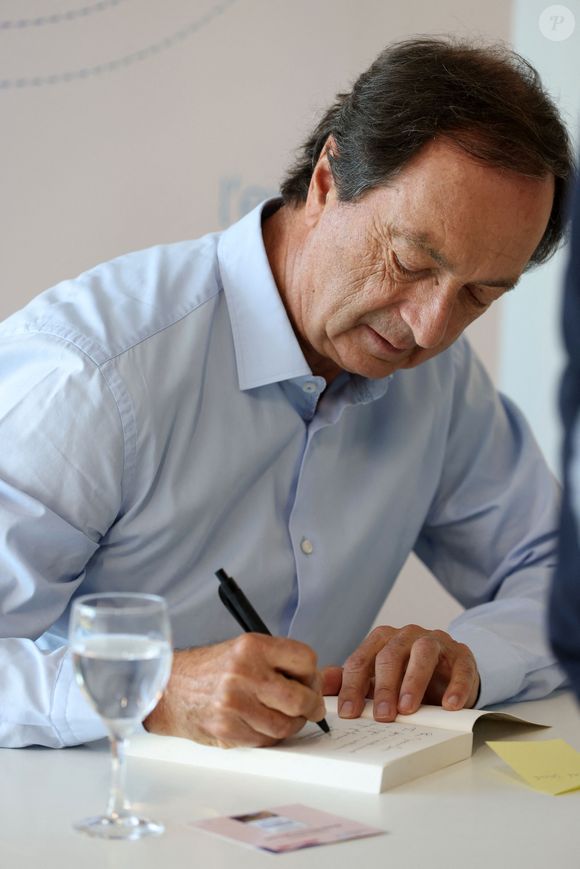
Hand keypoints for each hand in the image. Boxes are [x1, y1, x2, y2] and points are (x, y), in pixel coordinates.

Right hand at [143, 634, 325, 746]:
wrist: (171, 688)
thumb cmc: (211, 669)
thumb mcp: (243, 649)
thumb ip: (277, 661)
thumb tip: (316, 681)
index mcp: (252, 646)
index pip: (305, 660)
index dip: (312, 674)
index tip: (310, 681)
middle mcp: (244, 673)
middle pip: (300, 698)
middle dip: (311, 706)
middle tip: (312, 708)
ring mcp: (235, 704)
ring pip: (285, 725)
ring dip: (292, 725)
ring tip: (284, 716)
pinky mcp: (228, 729)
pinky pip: (265, 741)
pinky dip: (270, 736)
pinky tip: (262, 724)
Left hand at [322, 624, 479, 720]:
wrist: (448, 670)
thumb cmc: (407, 674)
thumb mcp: (376, 677)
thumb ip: (349, 679)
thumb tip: (320, 683)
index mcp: (382, 640)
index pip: (362, 660)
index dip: (353, 687)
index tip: (349, 713)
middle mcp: (407, 636)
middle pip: (390, 655)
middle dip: (384, 687)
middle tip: (383, 715)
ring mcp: (435, 642)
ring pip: (422, 654)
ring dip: (413, 682)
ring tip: (408, 708)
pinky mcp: (461, 655)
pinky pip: (459, 668)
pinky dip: (455, 686)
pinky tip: (449, 705)